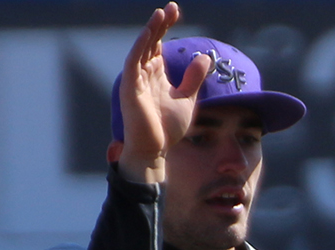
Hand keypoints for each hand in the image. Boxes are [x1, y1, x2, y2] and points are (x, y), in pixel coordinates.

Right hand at [115, 3, 212, 183]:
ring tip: (160, 13)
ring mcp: (135, 79)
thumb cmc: (167, 128)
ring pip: (141, 48)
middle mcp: (143, 73)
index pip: (158, 43)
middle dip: (160, 24)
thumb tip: (205, 57)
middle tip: (171, 7)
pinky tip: (150, 33)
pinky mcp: (129, 88)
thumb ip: (194, 78)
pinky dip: (140, 46)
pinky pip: (134, 62)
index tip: (176, 11)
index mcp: (155, 73)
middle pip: (151, 41)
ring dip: (151, 30)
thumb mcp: (186, 98)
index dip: (166, 26)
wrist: (155, 150)